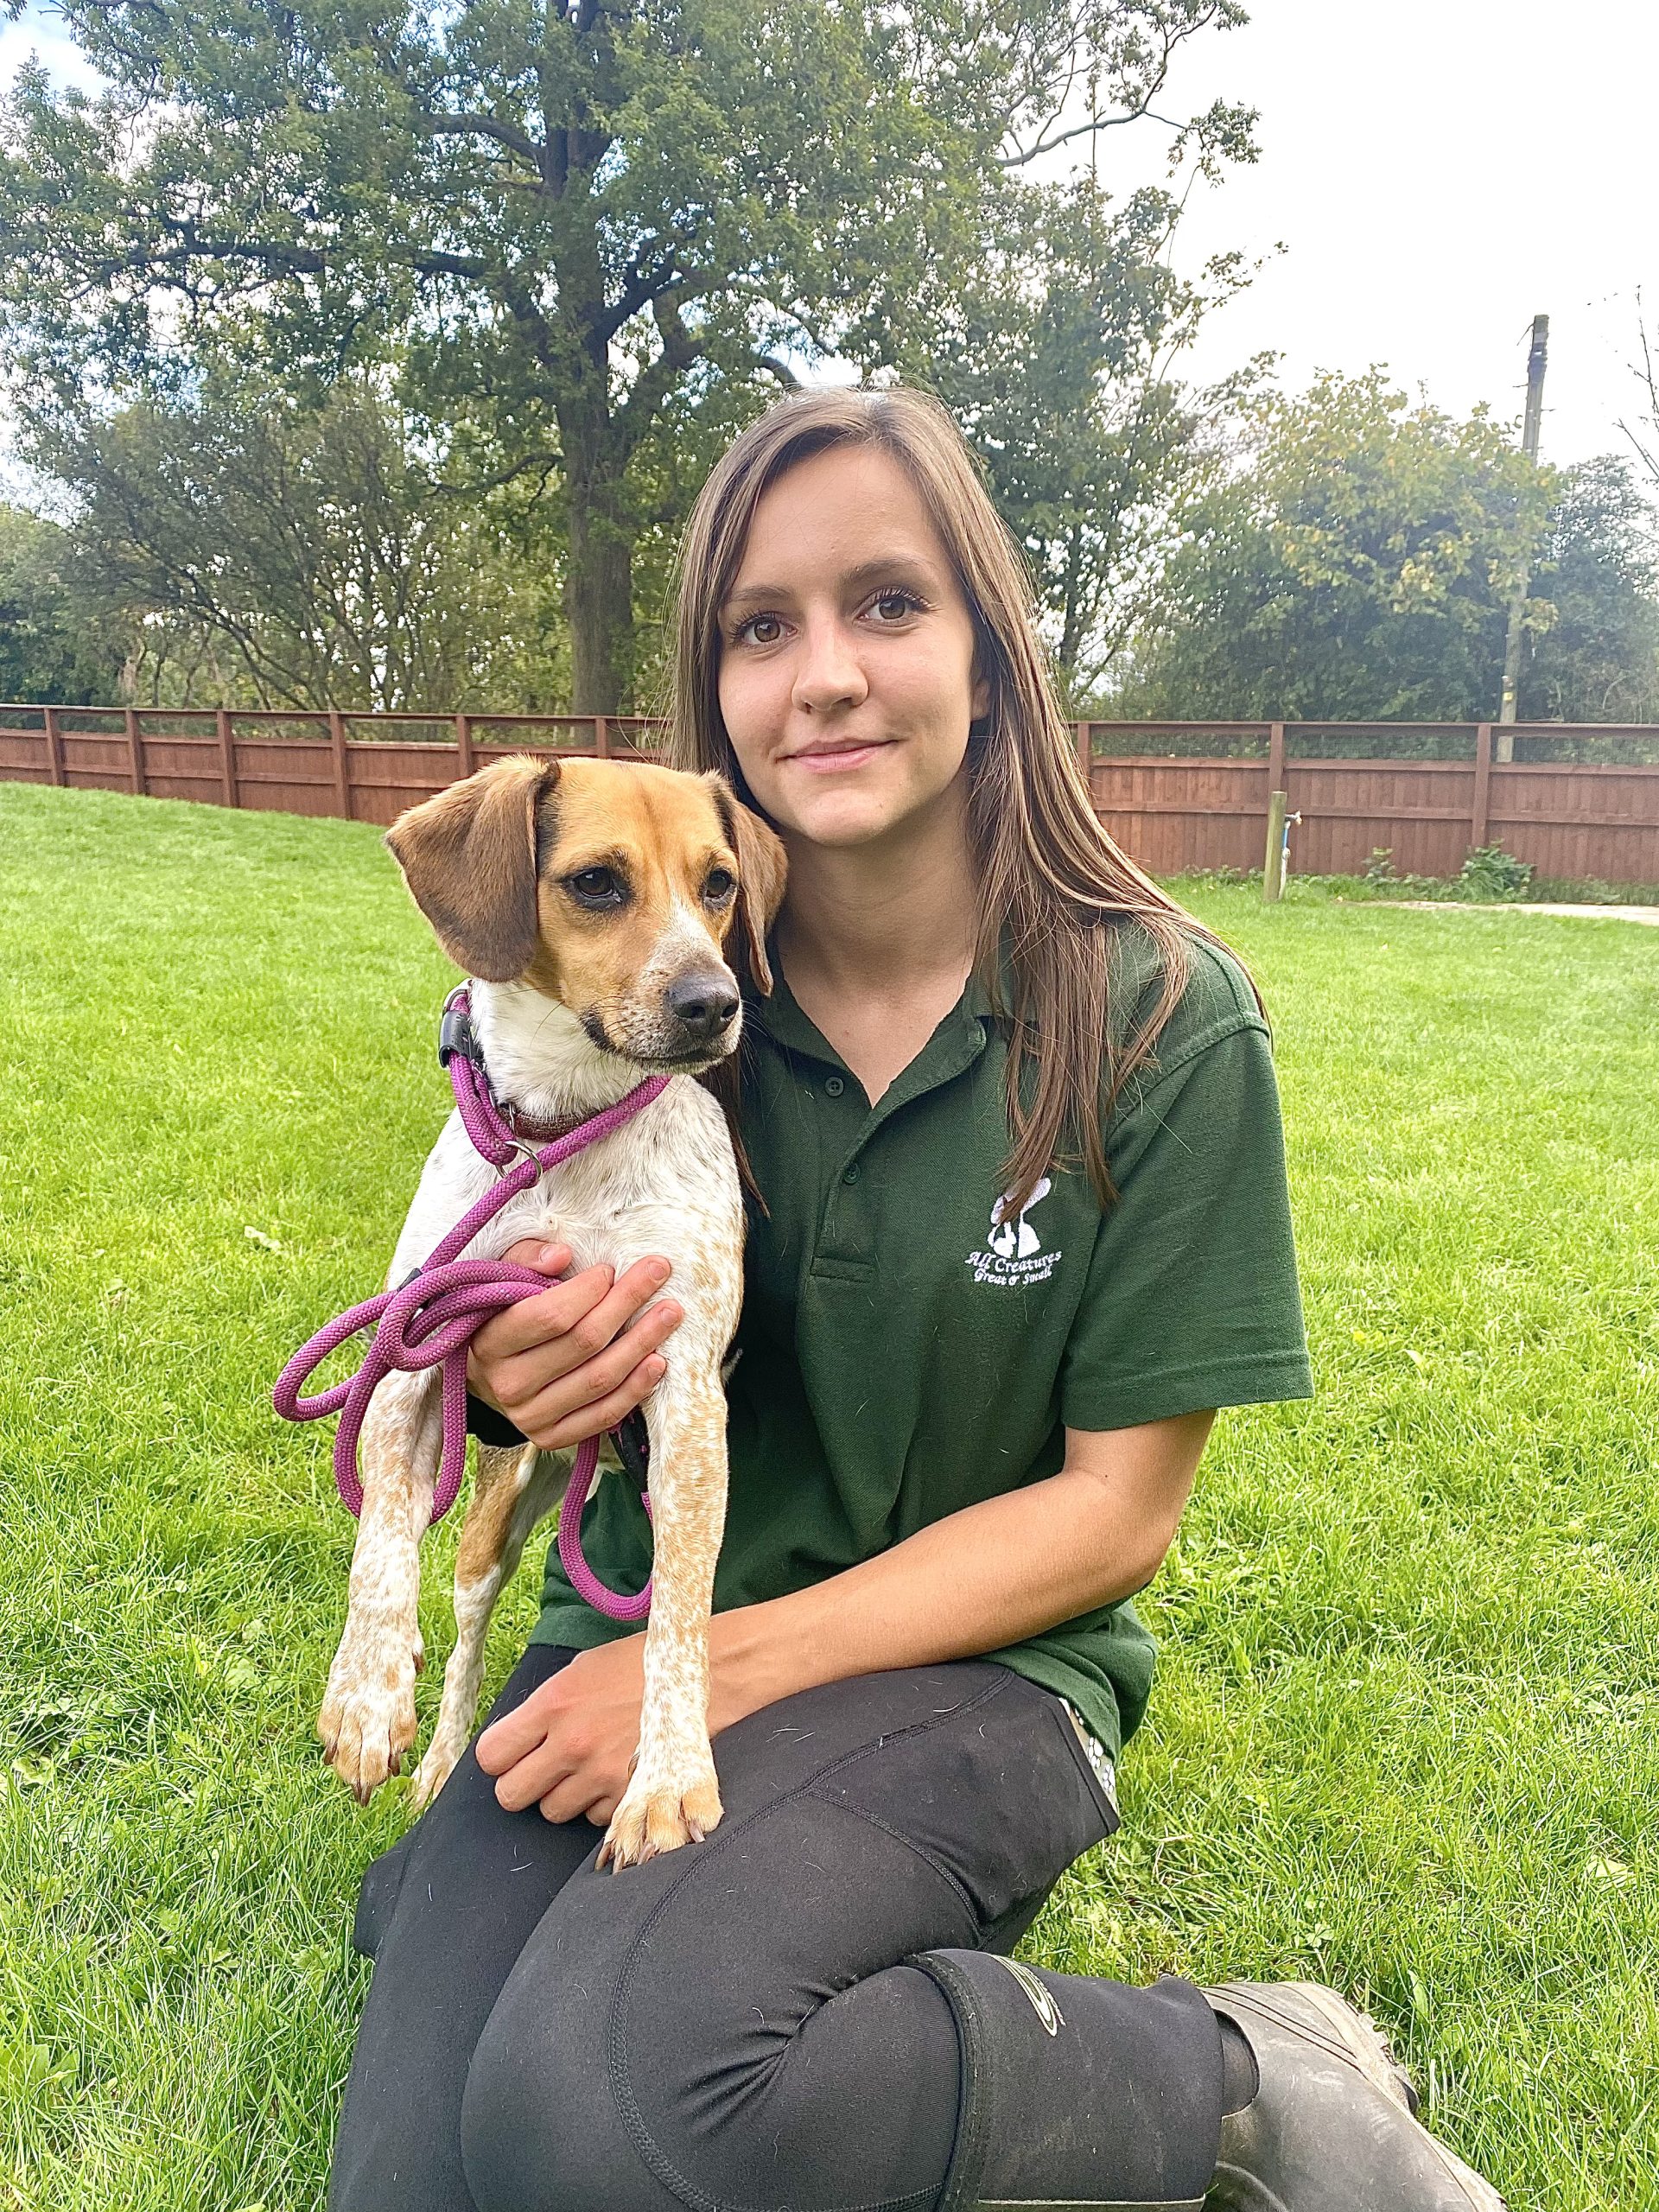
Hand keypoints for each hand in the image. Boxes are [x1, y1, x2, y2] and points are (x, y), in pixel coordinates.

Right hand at [466, 1240, 682, 1451]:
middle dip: (626, 1303)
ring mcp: (530, 1416)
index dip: (587, 1291)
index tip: (609, 1269)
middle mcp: (508, 1385)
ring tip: (670, 1313)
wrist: (486, 1375)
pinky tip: (658, 1361)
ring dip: (642, 1343)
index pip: (549, 1316)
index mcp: (491, 1343)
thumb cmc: (502, 1318)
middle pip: (583, 1343)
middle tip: (658, 1272)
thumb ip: (526, 1259)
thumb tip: (561, 1256)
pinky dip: (636, 1388)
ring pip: (600, 1379)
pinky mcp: (552, 1437)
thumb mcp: (502, 1281)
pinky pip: (604, 1414)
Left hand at [476, 1634, 647, 1823]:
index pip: (491, 1755)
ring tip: (586, 1767)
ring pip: (551, 1811)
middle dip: (522, 1783)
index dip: (499, 1757)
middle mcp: (572, 1743)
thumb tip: (517, 1740)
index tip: (512, 1753)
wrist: (705, 1677)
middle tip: (542, 1769)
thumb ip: (544, 1707)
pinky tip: (614, 1775)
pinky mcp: (629, 1798)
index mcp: (554, 1704)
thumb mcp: (582, 1670)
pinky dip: (598, 1804)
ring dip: (562, 1795)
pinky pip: (591, 1819)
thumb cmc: (640, 1667)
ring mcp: (600, 1775)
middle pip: (511, 1794)